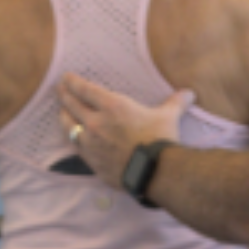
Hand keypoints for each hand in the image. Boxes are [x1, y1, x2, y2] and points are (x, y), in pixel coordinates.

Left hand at [57, 74, 193, 192]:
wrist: (153, 171)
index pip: (85, 90)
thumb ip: (175, 103)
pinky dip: (73, 138)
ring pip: (68, 126)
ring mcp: (90, 143)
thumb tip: (189, 93)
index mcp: (113, 106)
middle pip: (71, 106)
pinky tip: (73, 137)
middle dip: (64, 95)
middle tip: (59, 89)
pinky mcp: (91, 160)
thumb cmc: (159, 139)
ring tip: (61, 112)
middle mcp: (96, 122)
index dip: (73, 82)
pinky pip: (76, 146)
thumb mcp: (168, 116)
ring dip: (63, 117)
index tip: (65, 77)